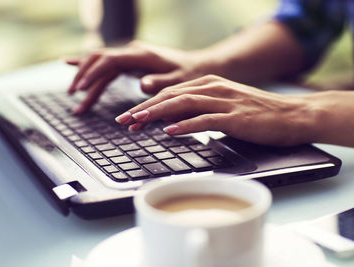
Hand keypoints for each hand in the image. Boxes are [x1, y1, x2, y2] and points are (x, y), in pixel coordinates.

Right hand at [66, 41, 206, 113]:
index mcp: (142, 55)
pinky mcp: (129, 61)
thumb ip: (160, 83)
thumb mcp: (179, 82)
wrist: (197, 65)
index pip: (110, 60)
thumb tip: (142, 85)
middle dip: (84, 76)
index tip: (81, 88)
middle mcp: (133, 52)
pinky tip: (70, 64)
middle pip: (100, 60)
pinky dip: (89, 67)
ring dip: (86, 78)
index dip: (93, 73)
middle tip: (74, 96)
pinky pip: (105, 63)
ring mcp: (130, 55)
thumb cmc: (189, 74)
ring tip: (74, 96)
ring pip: (100, 63)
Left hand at [115, 75, 318, 145]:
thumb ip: (197, 110)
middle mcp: (214, 88)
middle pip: (171, 96)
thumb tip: (170, 121)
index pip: (171, 93)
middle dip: (144, 109)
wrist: (292, 115)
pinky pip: (205, 120)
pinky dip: (185, 125)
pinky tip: (170, 131)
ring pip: (183, 104)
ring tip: (138, 122)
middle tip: (124, 120)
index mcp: (209, 84)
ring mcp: (225, 101)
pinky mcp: (236, 117)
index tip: (130, 118)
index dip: (148, 105)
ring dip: (157, 114)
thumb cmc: (257, 114)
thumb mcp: (223, 106)